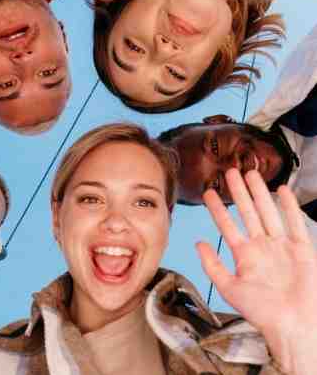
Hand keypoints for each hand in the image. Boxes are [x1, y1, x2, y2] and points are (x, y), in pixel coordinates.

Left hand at [197, 169, 316, 374]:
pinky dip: (289, 207)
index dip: (218, 208)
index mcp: (244, 254)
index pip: (227, 224)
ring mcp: (281, 246)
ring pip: (268, 212)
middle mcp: (262, 246)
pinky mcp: (302, 250)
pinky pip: (294, 224)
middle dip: (239, 192)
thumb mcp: (228, 287)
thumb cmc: (261, 312)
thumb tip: (197, 243)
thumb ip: (212, 264)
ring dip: (259, 193)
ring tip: (251, 173)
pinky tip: (281, 191)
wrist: (292, 326)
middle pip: (248, 212)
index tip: (208, 192)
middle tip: (230, 171)